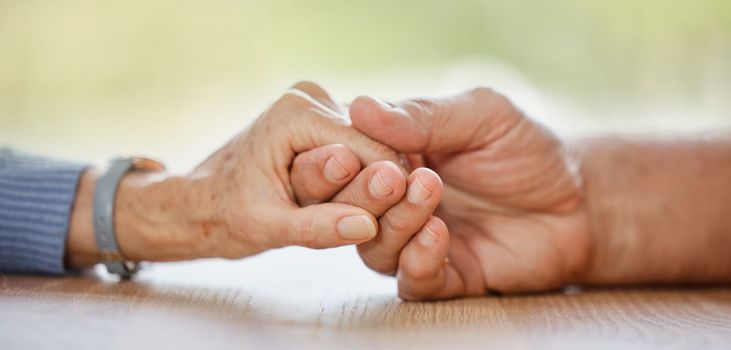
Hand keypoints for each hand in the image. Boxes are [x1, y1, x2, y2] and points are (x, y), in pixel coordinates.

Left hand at [66, 82, 405, 266]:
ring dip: (370, 181)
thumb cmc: (225, 216)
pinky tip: (348, 200)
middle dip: (376, 186)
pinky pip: (360, 146)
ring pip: (371, 145)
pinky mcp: (320, 116)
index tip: (393, 222)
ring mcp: (316, 102)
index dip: (387, 189)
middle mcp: (310, 97)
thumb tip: (367, 226)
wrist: (199, 203)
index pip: (370, 150)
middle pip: (374, 145)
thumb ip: (318, 227)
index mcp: (296, 115)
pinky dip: (362, 175)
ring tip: (348, 213)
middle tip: (364, 224)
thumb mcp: (268, 229)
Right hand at [345, 88, 591, 299]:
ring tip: (428, 195)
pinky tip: (438, 234)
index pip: (346, 160)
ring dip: (395, 223)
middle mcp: (395, 204)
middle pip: (349, 209)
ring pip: (374, 247)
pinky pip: (413, 282)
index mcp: (393, 159)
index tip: (353, 147)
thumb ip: (424, 116)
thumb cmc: (525, 149)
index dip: (342, 156)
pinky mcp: (444, 278)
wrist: (577, 200)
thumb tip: (359, 107)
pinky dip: (417, 261)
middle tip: (393, 175)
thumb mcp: (481, 116)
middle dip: (363, 193)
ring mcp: (416, 243)